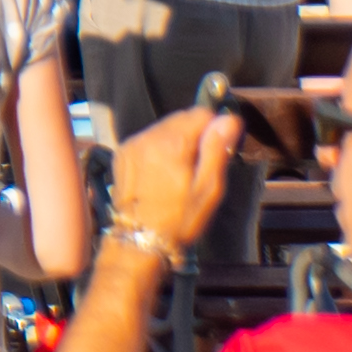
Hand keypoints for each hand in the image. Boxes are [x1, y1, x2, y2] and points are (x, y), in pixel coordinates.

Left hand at [108, 104, 236, 250]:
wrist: (140, 238)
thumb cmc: (180, 218)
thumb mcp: (208, 188)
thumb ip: (217, 150)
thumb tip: (229, 120)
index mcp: (171, 142)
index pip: (200, 113)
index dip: (215, 127)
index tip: (221, 146)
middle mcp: (147, 136)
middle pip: (180, 118)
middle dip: (196, 133)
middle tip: (203, 162)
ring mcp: (132, 143)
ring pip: (163, 128)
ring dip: (177, 140)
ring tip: (183, 170)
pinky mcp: (122, 153)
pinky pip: (147, 139)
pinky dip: (159, 147)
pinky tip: (164, 171)